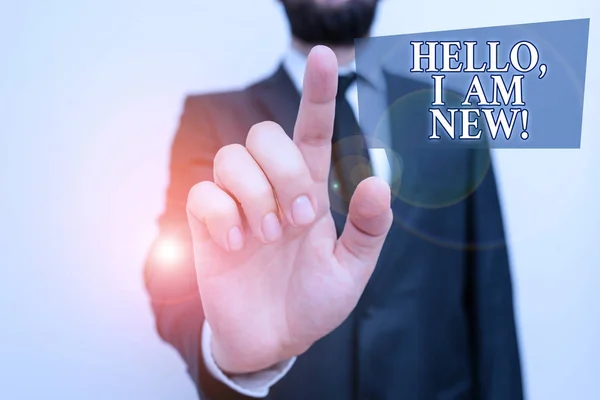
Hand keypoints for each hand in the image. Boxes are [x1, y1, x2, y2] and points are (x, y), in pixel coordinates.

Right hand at [186, 46, 392, 373]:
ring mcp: (236, 204)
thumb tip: (379, 183)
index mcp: (309, 191)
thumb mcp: (350, 272)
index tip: (325, 57)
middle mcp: (271, 188)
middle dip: (283, 172)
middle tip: (298, 220)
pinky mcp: (207, 224)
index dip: (318, 93)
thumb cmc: (312, 302)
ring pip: (232, 158)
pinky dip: (222, 215)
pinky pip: (204, 194)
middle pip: (266, 134)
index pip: (312, 130)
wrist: (272, 339)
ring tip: (268, 235)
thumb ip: (367, 230)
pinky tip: (236, 244)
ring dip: (256, 195)